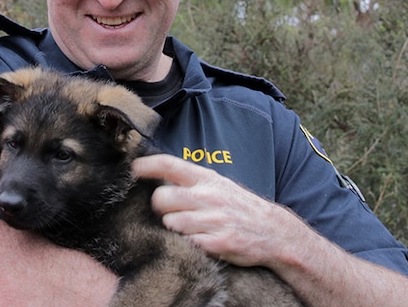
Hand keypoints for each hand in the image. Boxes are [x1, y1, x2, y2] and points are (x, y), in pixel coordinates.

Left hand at [131, 153, 282, 268]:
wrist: (274, 232)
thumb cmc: (239, 207)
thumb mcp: (218, 185)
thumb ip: (191, 181)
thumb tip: (159, 178)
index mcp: (207, 179)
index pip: (170, 165)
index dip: (147, 165)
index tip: (133, 169)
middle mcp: (209, 196)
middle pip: (162, 198)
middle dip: (159, 207)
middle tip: (168, 212)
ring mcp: (214, 219)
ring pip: (171, 223)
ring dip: (173, 228)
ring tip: (186, 228)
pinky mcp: (219, 242)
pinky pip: (187, 242)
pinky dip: (187, 243)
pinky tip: (197, 240)